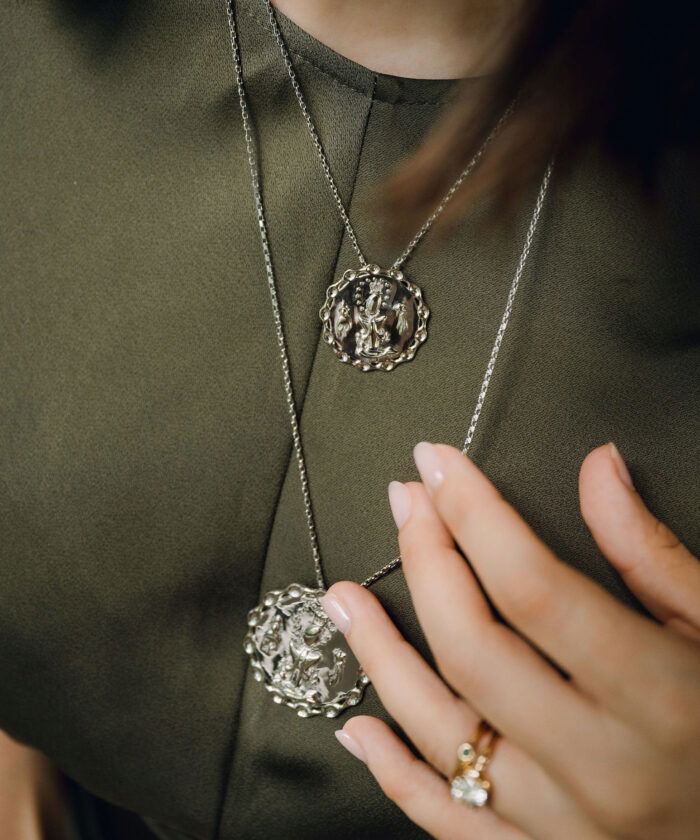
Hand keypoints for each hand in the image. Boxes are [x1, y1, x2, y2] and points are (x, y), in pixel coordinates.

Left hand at [320, 442, 699, 839]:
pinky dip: (394, 772)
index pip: (535, 588)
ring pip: (440, 733)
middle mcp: (602, 768)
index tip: (441, 466)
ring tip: (343, 597)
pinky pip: (446, 823)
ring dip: (381, 656)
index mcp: (659, 699)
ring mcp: (563, 825)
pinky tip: (358, 725)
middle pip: (474, 650)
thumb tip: (598, 470)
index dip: (476, 515)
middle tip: (405, 503)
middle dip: (427, 561)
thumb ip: (653, 555)